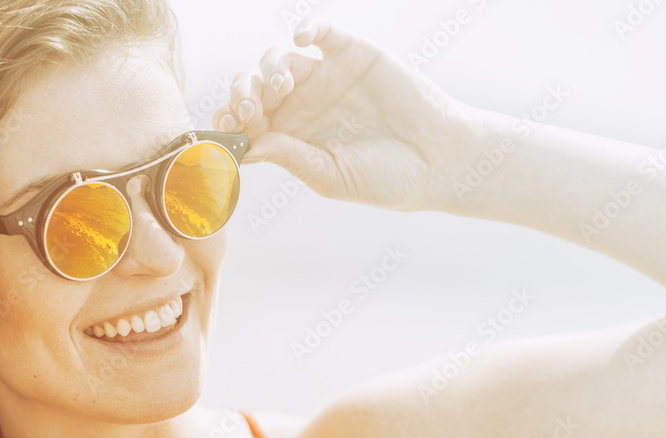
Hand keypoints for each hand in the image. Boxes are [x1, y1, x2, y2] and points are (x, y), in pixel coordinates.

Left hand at [213, 20, 489, 212]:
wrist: (439, 161)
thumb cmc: (385, 179)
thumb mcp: (330, 175)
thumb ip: (290, 157)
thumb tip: (248, 145)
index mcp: (290, 138)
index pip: (246, 123)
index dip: (229, 122)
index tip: (227, 128)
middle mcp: (301, 105)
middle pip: (254, 88)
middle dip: (242, 94)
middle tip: (246, 107)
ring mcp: (325, 77)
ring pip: (279, 59)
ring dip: (269, 68)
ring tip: (281, 84)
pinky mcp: (351, 54)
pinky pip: (320, 33)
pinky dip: (306, 29)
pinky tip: (301, 39)